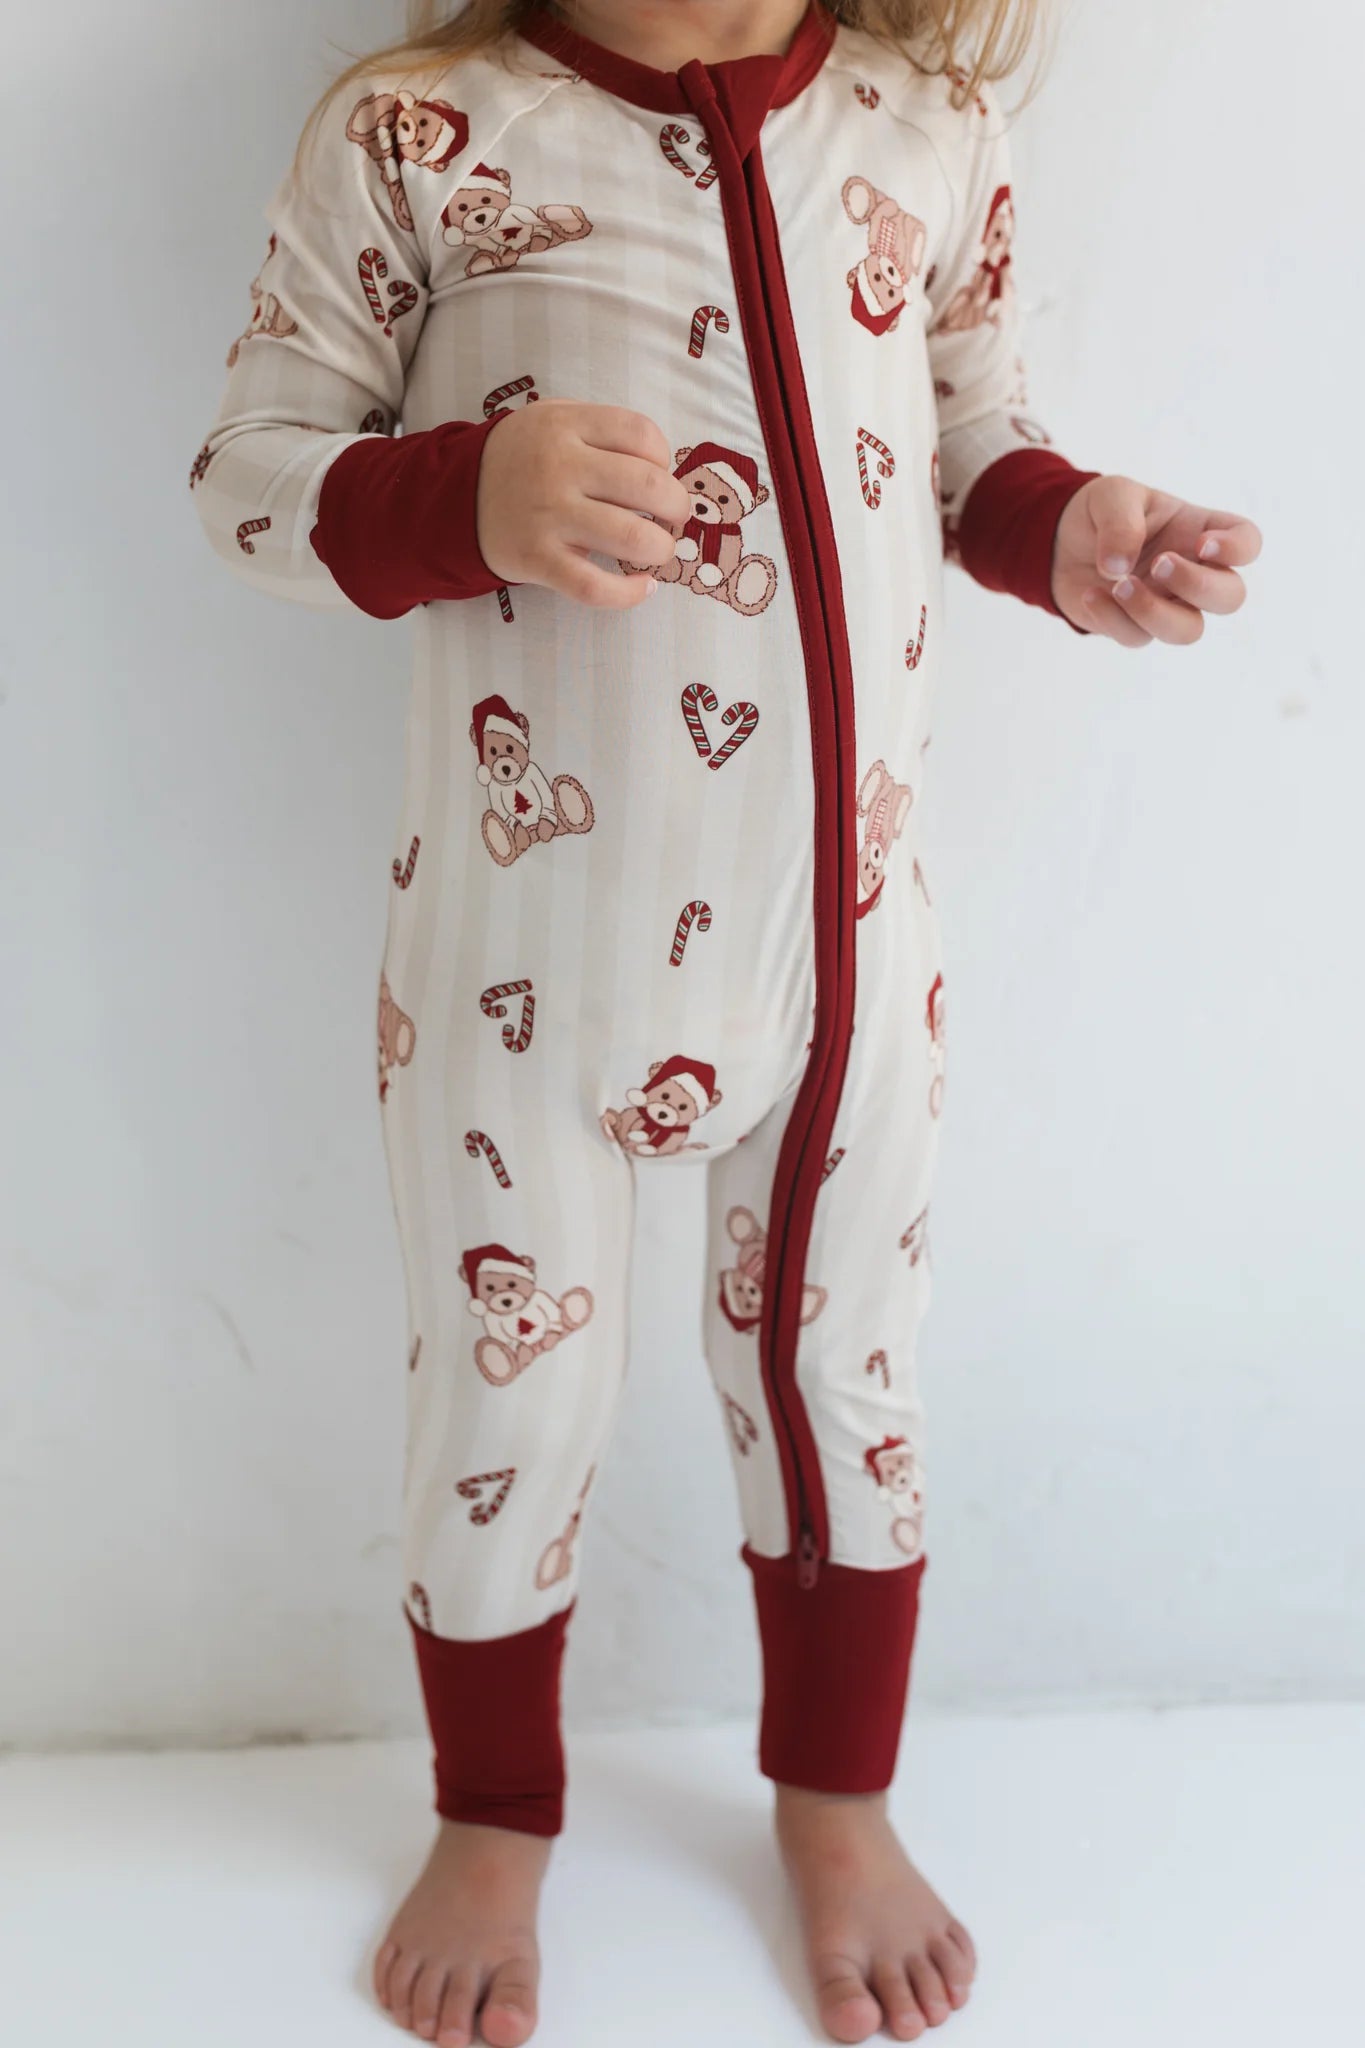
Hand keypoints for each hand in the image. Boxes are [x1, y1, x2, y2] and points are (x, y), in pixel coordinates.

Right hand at [477, 398, 691, 608]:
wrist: (456, 497)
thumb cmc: (522, 459)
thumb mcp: (552, 419)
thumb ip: (601, 431)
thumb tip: (664, 469)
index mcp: (566, 425)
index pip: (641, 434)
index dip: (664, 458)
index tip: (659, 475)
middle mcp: (558, 466)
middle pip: (648, 486)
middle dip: (676, 507)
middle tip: (673, 517)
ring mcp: (547, 515)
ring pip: (632, 538)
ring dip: (661, 548)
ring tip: (657, 550)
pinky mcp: (536, 559)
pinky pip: (594, 586)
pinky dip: (629, 594)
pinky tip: (643, 587)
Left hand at [1052, 475, 1261, 645]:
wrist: (1061, 543)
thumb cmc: (1101, 513)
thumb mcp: (1111, 497)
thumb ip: (1120, 523)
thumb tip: (1119, 569)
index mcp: (1201, 531)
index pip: (1248, 543)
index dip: (1238, 549)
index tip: (1204, 543)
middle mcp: (1194, 571)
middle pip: (1230, 597)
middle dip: (1198, 586)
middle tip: (1159, 564)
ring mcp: (1168, 604)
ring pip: (1190, 631)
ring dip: (1155, 612)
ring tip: (1119, 585)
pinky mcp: (1136, 627)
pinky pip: (1137, 637)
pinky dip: (1112, 618)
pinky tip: (1091, 594)